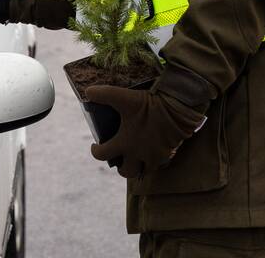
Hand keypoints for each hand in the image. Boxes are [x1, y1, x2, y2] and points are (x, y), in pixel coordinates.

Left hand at [86, 84, 205, 179]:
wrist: (177, 108)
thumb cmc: (149, 104)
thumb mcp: (123, 97)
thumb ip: (103, 94)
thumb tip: (87, 92)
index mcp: (124, 143)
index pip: (102, 155)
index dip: (96, 152)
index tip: (95, 146)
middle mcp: (139, 154)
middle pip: (126, 171)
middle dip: (120, 167)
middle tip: (118, 157)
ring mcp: (154, 156)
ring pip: (144, 171)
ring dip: (137, 167)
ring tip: (134, 158)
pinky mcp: (168, 153)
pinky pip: (159, 164)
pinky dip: (153, 162)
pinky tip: (151, 152)